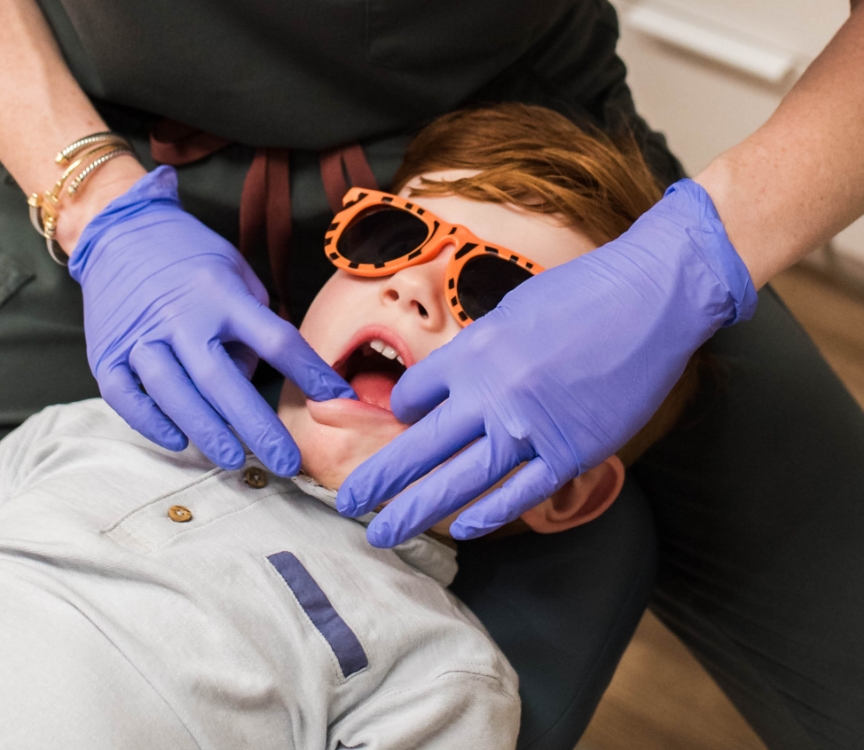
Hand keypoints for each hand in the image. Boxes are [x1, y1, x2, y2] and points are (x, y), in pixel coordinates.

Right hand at [71, 166, 354, 473]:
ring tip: (234, 459)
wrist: (118, 232)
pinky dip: (150, 422)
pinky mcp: (105, 353)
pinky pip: (125, 397)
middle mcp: (179, 316)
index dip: (308, 371)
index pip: (274, 338)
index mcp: (219, 294)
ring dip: (205, 431)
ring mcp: (138, 336)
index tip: (336, 398)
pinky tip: (177, 441)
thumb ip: (252, 321)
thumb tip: (257, 377)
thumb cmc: (187, 257)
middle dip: (256, 425)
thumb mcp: (234, 272)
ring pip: (172, 392)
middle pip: (221, 378)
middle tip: (285, 462)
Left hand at [338, 179, 757, 545]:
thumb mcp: (508, 312)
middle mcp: (491, 394)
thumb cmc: (582, 294)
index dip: (400, 413)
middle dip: (377, 480)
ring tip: (380, 532)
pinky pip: (521, 491)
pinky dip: (489, 513)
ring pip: (458, 480)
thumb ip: (475, 355)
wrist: (652, 296)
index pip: (411, 398)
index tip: (404, 422)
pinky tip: (463, 530)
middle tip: (346, 504)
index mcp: (471, 354)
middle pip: (417, 447)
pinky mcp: (572, 449)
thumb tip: (449, 389)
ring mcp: (531, 427)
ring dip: (414, 509)